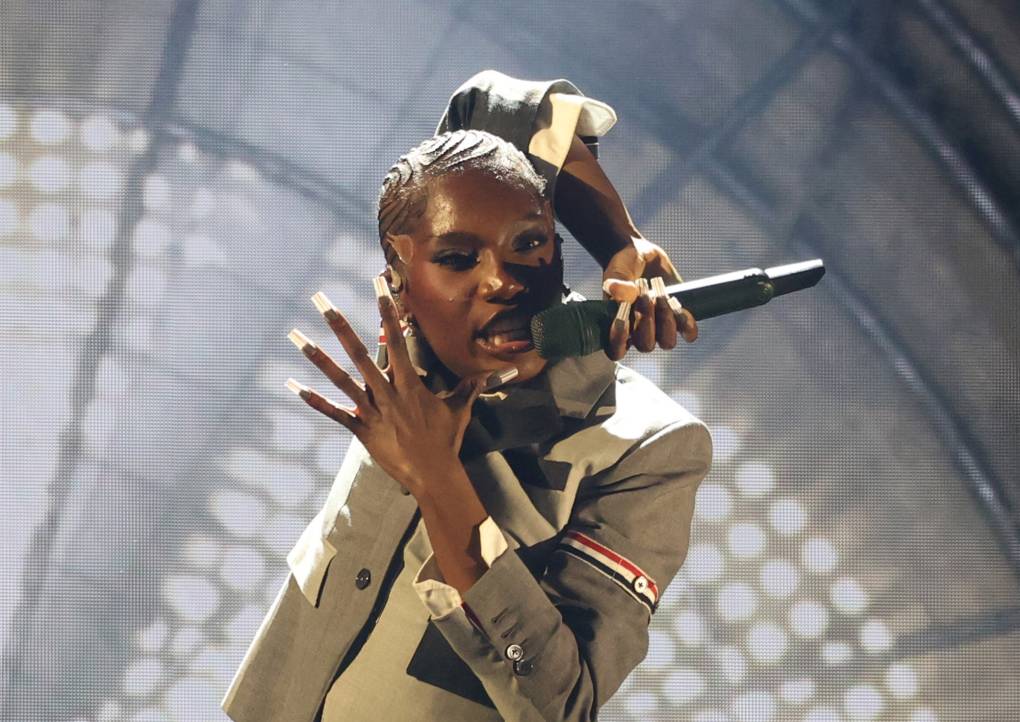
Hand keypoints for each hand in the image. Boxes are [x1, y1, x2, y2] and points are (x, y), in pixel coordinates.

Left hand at [285, 285, 510, 495]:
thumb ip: (468, 389)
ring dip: (319, 358)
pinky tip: (296, 387)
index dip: (388, 312)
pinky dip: (316, 401)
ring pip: (341, 380)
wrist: (432, 472)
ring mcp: (371, 411)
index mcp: (409, 383)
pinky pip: (335, 413)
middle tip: (321, 302)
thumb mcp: (459, 410)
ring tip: (298, 338)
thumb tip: (488, 375)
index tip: (379, 287)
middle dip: (340, 326)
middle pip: (359, 354)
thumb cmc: (446, 440)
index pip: (397, 340)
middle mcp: (386, 392)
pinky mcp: (362, 430)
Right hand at [602, 237, 698, 359]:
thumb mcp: (616, 272)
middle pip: (646, 345)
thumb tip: (621, 293)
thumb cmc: (623, 267)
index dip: (620, 340)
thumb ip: (616, 283)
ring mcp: (660, 327)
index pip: (616, 350)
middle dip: (647, 320)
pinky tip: (680, 307)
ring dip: (666, 320)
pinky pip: (687, 332)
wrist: (642, 255)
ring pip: (667, 342)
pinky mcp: (677, 318)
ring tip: (661, 296)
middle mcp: (639, 332)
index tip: (622, 317)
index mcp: (619, 327)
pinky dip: (687, 323)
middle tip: (644, 295)